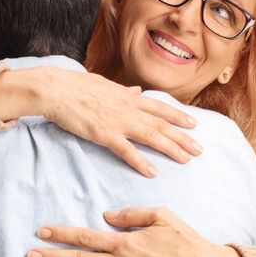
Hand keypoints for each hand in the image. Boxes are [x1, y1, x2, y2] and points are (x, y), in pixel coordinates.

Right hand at [0, 67, 202, 176]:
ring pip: (151, 136)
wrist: (55, 89)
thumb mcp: (104, 84)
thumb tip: (137, 91)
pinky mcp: (104, 134)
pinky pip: (126, 150)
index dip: (179, 116)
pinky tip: (153, 172)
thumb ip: (123, 91)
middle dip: (183, 137)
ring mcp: (117, 121)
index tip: (195, 124)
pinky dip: (141, 162)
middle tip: (200, 149)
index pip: (160, 107)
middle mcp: (128, 108)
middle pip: (162, 124)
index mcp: (128, 96)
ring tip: (186, 159)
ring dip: (171, 148)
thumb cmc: (76, 86)